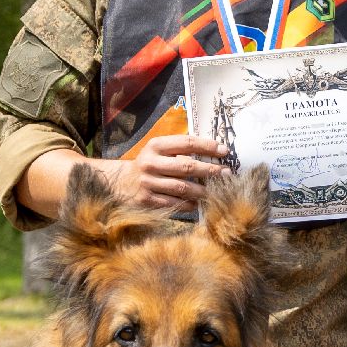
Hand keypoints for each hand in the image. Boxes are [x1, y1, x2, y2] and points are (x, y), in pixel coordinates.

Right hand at [110, 135, 228, 210]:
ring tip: (216, 190)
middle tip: (226, 173)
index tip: (224, 150)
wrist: (120, 183)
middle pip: (187, 166)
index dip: (207, 146)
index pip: (186, 143)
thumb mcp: (158, 151)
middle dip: (210, 170)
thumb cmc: (149, 164)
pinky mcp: (147, 200)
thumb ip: (179, 149)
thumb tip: (213, 152)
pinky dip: (189, 204)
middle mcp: (151, 163)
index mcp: (155, 146)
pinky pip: (174, 203)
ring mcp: (148, 183)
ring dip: (202, 190)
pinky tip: (198, 203)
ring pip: (182, 188)